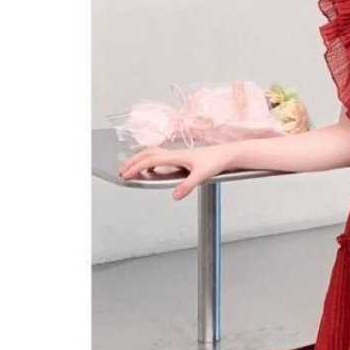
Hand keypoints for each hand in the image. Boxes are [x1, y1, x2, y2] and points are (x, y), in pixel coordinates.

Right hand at [118, 144, 233, 200]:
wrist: (228, 154)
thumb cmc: (216, 162)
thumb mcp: (202, 175)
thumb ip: (188, 185)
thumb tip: (175, 196)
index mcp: (176, 156)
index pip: (150, 160)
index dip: (136, 167)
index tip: (125, 174)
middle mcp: (175, 153)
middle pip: (147, 154)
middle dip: (132, 162)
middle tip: (121, 171)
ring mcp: (178, 154)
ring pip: (153, 153)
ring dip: (140, 159)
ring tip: (131, 168)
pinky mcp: (182, 157)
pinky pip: (160, 156)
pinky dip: (150, 160)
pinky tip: (152, 168)